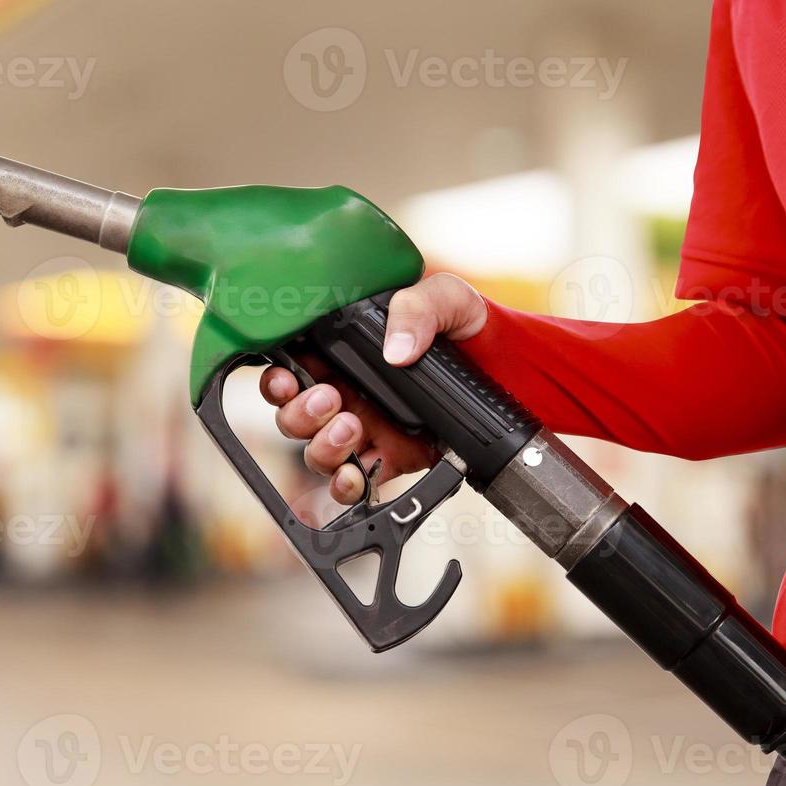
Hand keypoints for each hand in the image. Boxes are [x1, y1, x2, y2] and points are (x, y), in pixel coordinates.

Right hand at [259, 273, 487, 503]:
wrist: (508, 367)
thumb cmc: (468, 326)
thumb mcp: (446, 299)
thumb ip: (416, 309)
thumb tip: (395, 351)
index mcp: (346, 352)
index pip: (292, 366)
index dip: (277, 378)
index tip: (285, 378)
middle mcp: (347, 392)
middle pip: (294, 416)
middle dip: (299, 414)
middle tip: (329, 400)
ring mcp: (367, 429)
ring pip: (317, 452)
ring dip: (323, 447)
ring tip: (352, 429)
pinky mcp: (391, 459)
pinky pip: (354, 483)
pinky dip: (347, 486)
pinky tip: (358, 475)